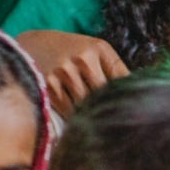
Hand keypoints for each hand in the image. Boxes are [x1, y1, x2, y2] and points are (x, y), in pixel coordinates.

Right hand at [12, 30, 126, 115]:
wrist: (33, 45)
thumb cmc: (71, 51)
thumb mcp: (94, 51)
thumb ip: (114, 69)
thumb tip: (137, 95)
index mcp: (99, 48)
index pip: (122, 78)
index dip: (127, 96)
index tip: (132, 110)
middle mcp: (82, 58)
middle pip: (104, 95)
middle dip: (109, 109)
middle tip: (116, 124)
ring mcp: (64, 72)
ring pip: (86, 105)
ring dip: (91, 115)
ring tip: (95, 122)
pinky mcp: (49, 86)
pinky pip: (68, 110)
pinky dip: (74, 116)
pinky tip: (77, 119)